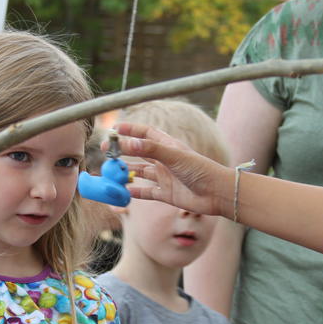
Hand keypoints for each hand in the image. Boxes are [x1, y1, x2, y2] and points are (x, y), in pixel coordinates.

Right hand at [114, 123, 233, 217]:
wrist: (217, 194)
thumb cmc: (200, 169)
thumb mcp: (174, 155)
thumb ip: (151, 149)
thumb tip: (128, 142)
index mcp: (168, 145)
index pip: (145, 133)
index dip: (130, 130)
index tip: (114, 129)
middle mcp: (165, 160)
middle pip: (139, 152)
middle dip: (122, 152)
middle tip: (105, 152)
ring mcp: (165, 176)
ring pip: (140, 172)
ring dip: (126, 172)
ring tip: (110, 172)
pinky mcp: (166, 193)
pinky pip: (146, 192)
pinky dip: (134, 192)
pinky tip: (123, 191)